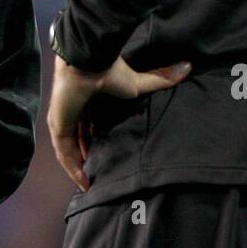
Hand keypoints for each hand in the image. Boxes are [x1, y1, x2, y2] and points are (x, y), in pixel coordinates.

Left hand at [47, 53, 191, 191]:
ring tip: (94, 184)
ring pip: (70, 149)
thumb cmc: (111, 71)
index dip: (100, 140)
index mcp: (91, 101)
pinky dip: (73, 168)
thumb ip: (161, 79)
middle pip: (80, 139)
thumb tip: (188, 67)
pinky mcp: (58, 126)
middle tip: (103, 173)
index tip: (112, 154)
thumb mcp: (140, 83)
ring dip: (81, 166)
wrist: (88, 63)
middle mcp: (75, 110)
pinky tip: (84, 183)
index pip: (92, 125)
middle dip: (90, 156)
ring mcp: (64, 119)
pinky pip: (64, 153)